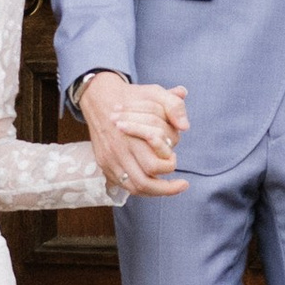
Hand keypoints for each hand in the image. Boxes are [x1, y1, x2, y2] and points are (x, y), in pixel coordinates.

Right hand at [80, 74, 188, 197]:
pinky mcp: (104, 164)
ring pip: (134, 188)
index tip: (175, 158)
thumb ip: (173, 106)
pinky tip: (154, 184)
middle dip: (166, 188)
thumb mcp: (155, 92)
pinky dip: (140, 188)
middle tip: (181, 184)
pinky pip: (123, 185)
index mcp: (131, 136)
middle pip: (144, 182)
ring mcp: (109, 160)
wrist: (100, 99)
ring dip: (155, 193)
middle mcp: (118, 152)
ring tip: (171, 190)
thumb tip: (185, 126)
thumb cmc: (131, 97)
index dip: (169, 164)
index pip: (154, 165)